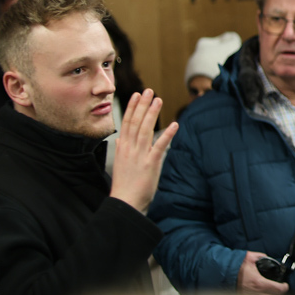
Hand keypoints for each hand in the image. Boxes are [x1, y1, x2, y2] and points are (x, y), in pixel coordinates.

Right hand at [109, 89, 177, 213]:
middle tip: (149, 90)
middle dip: (143, 105)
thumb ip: (121, 150)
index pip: (127, 123)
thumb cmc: (124, 186)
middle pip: (136, 122)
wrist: (125, 203)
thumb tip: (119, 139)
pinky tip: (174, 125)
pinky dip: (167, 134)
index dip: (132, 108)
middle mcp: (130, 149)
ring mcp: (139, 155)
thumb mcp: (120, 165)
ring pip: (146, 130)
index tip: (136, 95)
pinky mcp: (150, 164)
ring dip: (152, 114)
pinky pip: (160, 146)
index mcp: (123, 148)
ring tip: (158, 100)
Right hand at [238, 251, 289, 294]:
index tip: (285, 286)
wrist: (220, 272)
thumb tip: (271, 260)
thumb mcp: (251, 257)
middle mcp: (254, 294)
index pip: (278, 289)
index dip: (284, 288)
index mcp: (258, 282)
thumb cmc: (235, 265)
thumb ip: (263, 258)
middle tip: (279, 292)